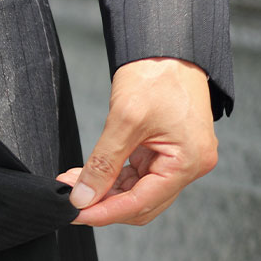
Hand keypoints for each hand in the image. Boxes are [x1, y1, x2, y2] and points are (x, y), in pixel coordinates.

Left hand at [57, 57, 217, 226]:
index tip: (75, 214)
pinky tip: (87, 175)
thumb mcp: (124, 119)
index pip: (142, 203)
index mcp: (189, 161)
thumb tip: (83, 197)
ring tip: (72, 183)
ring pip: (137, 192)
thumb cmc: (156, 75)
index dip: (105, 212)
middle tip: (70, 199)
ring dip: (105, 191)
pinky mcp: (166, 151)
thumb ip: (103, 163)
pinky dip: (112, 178)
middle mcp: (190, 165)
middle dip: (104, 204)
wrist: (167, 46)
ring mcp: (179, 159)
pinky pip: (137, 176)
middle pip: (142, 204)